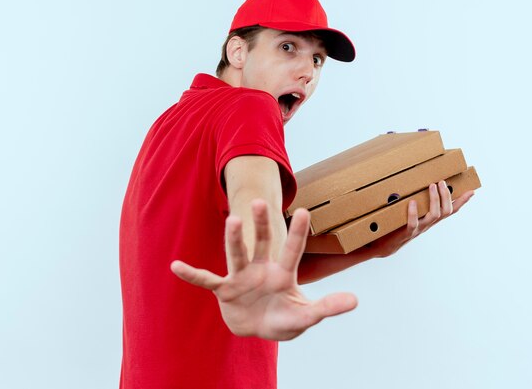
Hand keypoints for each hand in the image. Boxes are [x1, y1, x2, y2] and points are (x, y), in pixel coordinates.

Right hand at [170, 200, 357, 340]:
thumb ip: (326, 307)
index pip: (292, 249)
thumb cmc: (282, 318)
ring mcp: (241, 278)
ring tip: (232, 220)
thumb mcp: (305, 316)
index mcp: (283, 273)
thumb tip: (356, 300)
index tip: (304, 210)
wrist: (257, 329)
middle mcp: (261, 269)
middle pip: (262, 243)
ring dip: (233, 239)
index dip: (297, 232)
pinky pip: (207, 281)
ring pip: (236, 255)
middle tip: (260, 202)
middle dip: (260, 224)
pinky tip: (176, 266)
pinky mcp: (224, 291)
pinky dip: (193, 275)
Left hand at [367, 181, 473, 257]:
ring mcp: (419, 229)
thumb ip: (417, 203)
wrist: (386, 246)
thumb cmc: (398, 226)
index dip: (462, 202)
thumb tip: (418, 184)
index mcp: (431, 220)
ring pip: (434, 215)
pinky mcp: (407, 232)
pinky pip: (413, 223)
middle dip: (446, 196)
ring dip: (434, 200)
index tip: (472, 191)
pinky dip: (413, 213)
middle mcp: (428, 224)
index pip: (451, 210)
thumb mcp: (411, 214)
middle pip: (446, 211)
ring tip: (432, 186)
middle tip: (442, 182)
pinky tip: (412, 202)